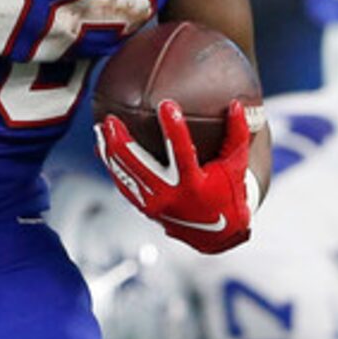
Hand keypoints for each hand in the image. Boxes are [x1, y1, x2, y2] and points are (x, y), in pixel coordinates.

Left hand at [94, 99, 256, 253]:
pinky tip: (102, 149)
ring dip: (111, 151)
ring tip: (100, 128)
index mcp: (193, 184)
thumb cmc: (228, 193)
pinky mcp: (145, 207)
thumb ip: (237, 135)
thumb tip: (237, 103)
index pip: (181, 153)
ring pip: (126, 174)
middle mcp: (170, 195)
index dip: (174, 129)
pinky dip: (113, 166)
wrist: (217, 235)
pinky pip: (124, 184)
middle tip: (111, 120)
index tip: (167, 104)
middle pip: (139, 166)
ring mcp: (154, 203)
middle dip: (122, 142)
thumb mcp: (236, 165)